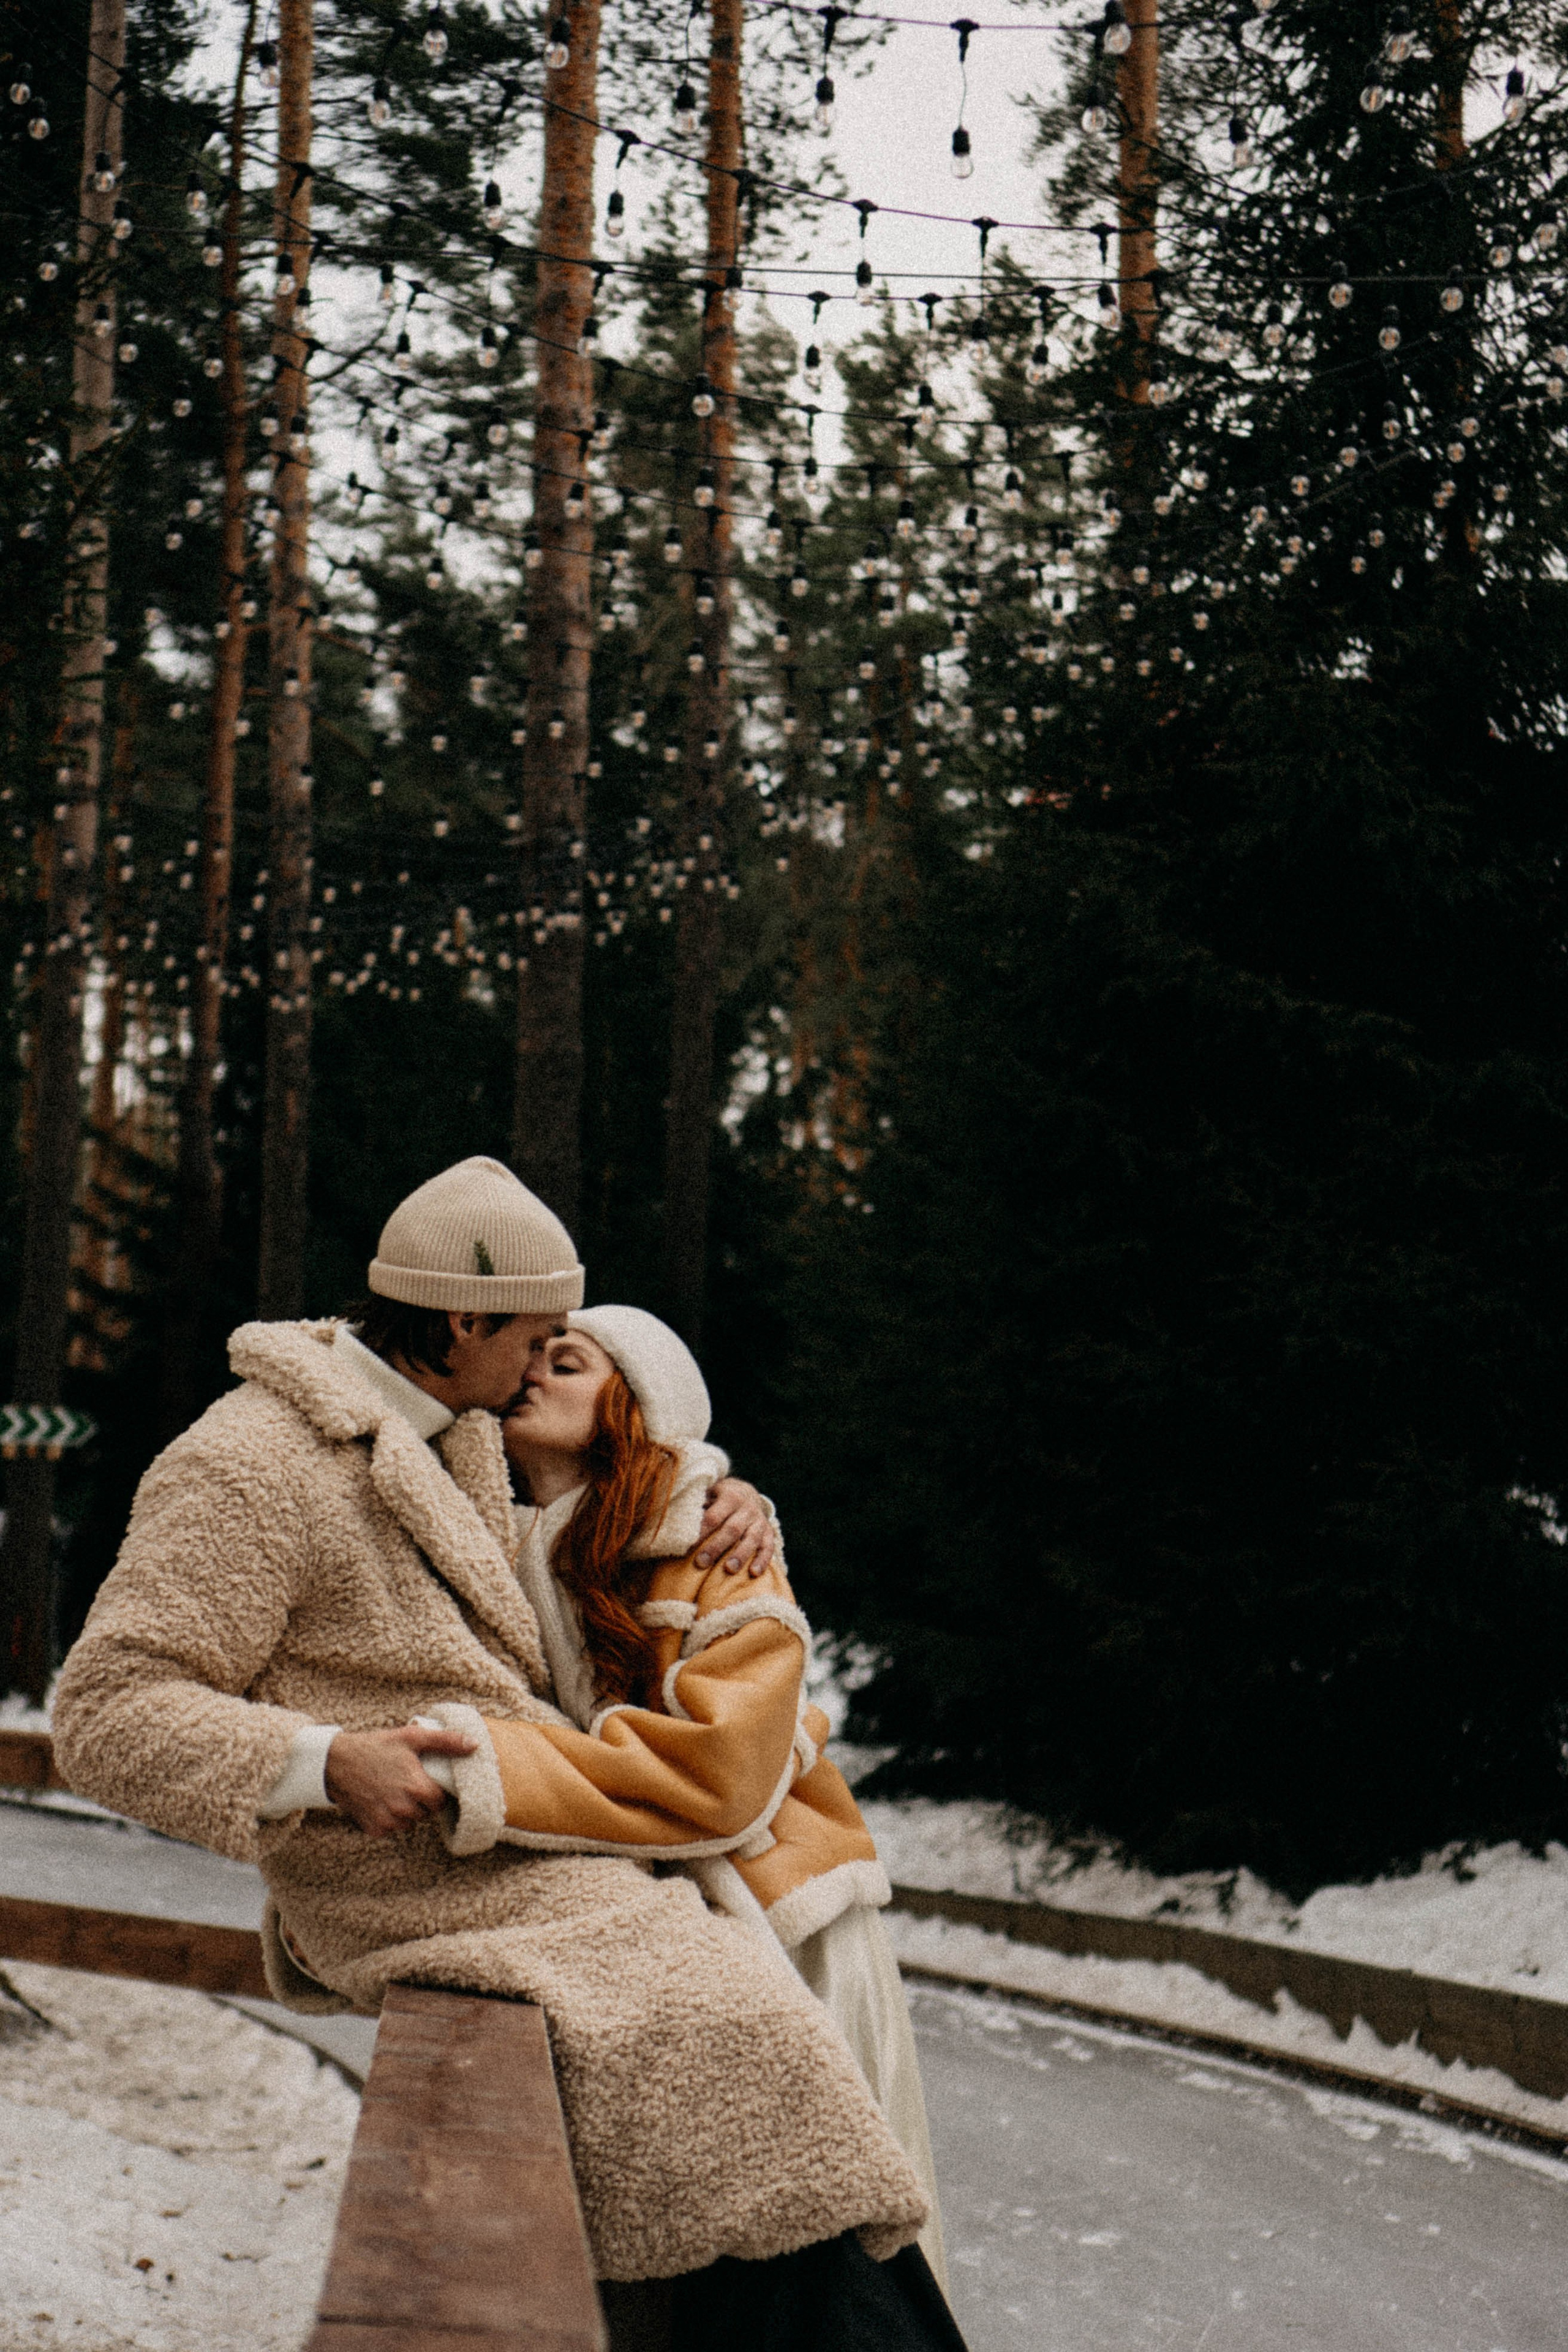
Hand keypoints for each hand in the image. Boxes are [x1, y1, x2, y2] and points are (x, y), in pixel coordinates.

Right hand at [324, 1724, 476, 1838]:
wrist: (336, 1762)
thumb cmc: (376, 1747)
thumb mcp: (412, 1737)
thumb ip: (446, 1742)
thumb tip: (474, 1745)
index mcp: (417, 1787)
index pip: (440, 1802)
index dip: (434, 1791)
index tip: (424, 1781)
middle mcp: (404, 1808)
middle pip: (424, 1813)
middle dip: (419, 1801)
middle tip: (406, 1783)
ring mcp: (388, 1821)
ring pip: (408, 1823)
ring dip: (404, 1812)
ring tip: (392, 1790)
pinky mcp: (373, 1828)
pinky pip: (390, 1829)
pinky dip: (387, 1819)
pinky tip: (379, 1801)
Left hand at [697, 1477, 772, 1575]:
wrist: (747, 1493)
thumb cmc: (719, 1499)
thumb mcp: (709, 1495)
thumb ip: (697, 1507)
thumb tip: (677, 1525)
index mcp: (730, 1497)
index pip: (713, 1516)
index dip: (701, 1532)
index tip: (688, 1546)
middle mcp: (747, 1508)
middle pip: (731, 1529)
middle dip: (716, 1547)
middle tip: (701, 1562)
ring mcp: (760, 1521)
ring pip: (751, 1539)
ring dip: (740, 1555)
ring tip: (729, 1569)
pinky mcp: (769, 1533)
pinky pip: (768, 1547)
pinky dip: (763, 1560)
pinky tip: (754, 1573)